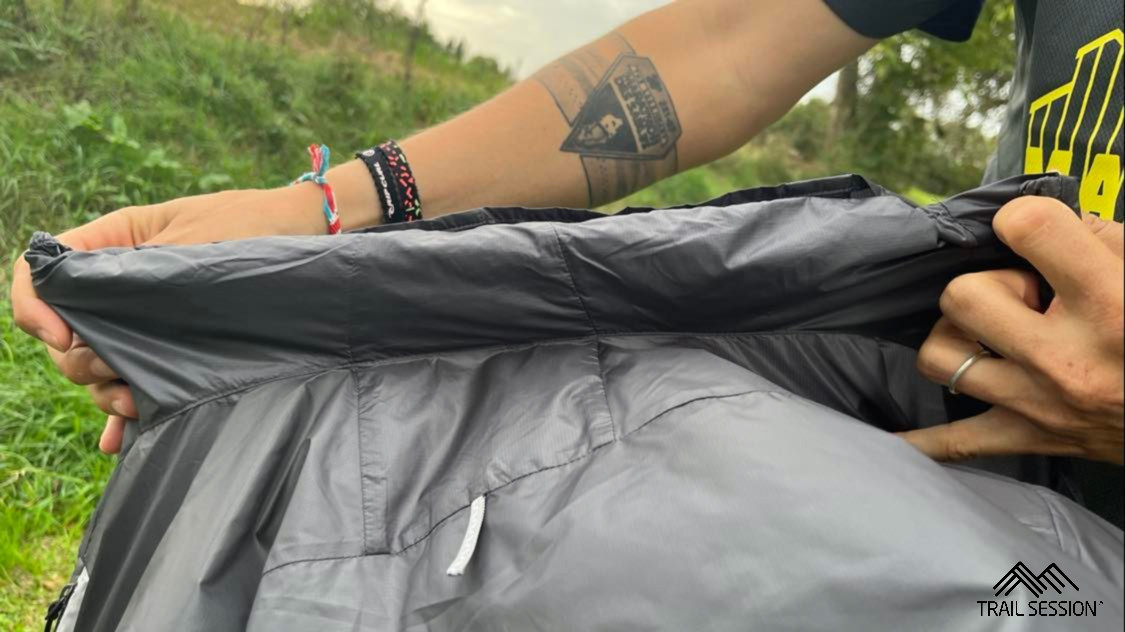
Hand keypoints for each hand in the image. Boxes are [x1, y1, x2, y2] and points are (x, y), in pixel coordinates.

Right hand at [10, 185, 330, 452]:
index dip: (35, 307)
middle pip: (66, 331)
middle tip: (120, 378)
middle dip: (81, 361)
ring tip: (139, 407)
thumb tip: (95, 324)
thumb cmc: (254, 225)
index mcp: (115, 243)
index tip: (63, 338)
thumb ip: (145, 277)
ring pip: (97, 363)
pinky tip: (121, 440)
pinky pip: (134, 383)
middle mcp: (120, 284)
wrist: (304, 235)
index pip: (41, 272)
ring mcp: (144, 318)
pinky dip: (123, 414)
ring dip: (106, 391)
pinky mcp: (171, 347)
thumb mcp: (197, 243)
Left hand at [900, 197, 1123, 463]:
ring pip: (940, 356)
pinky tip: (888, 438)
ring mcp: (1038, 402)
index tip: (1035, 231)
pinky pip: (956, 445)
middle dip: (989, 284)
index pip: (1028, 227)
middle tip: (1029, 295)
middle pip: (963, 295)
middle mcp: (1066, 357)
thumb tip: (1039, 226)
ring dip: (958, 337)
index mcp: (1110, 304)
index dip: (1024, 220)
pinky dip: (922, 442)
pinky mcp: (1029, 437)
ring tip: (995, 335)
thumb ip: (1098, 239)